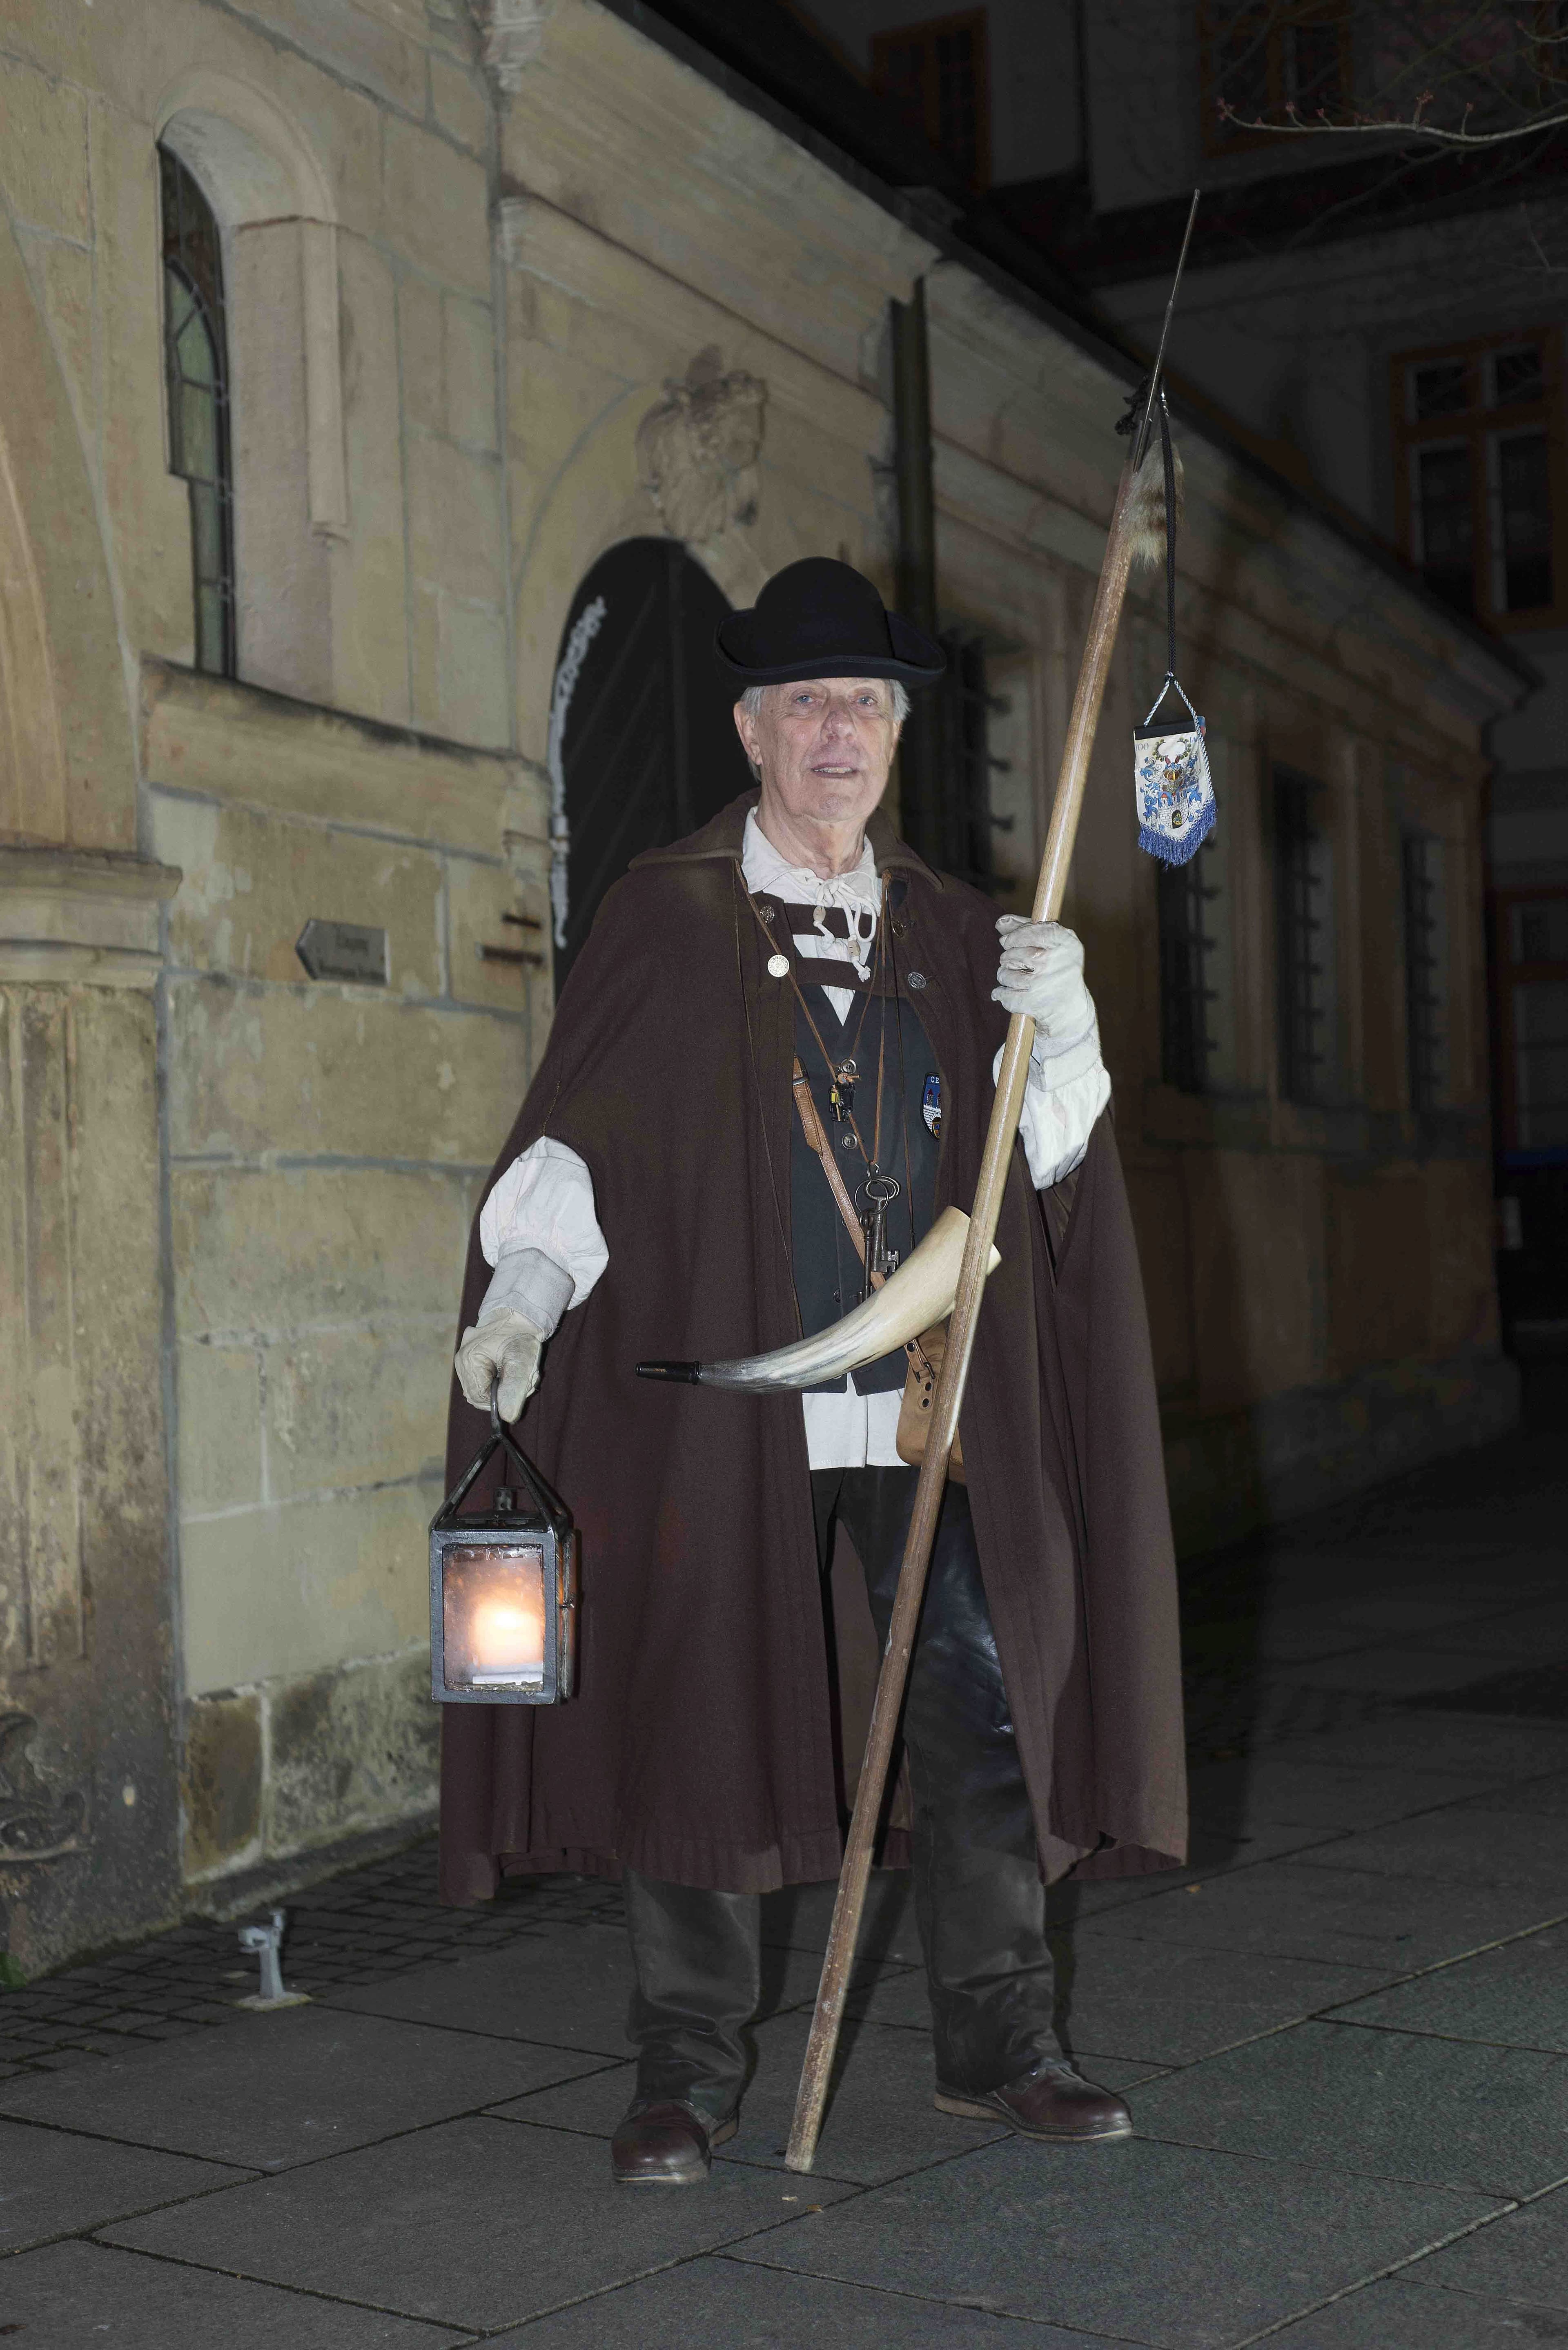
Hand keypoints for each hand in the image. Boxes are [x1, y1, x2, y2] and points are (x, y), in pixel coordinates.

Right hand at [454, 1306, 543, 1420]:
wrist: (520, 1314)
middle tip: (522, 1379)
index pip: (479, 1398)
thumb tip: (507, 1417)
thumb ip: (514, 1390)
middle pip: (478, 1395)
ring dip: (501, 1387)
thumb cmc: (521, 1336)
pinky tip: (508, 1369)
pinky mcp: (469, 1359)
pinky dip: (496, 1380)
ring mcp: (463, 1359)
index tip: (519, 1388)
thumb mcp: (522, 1362)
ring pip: (480, 1389)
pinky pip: (480, 1380)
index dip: (501, 1400)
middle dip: (502, 1393)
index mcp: (469, 1359)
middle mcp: (461, 1360)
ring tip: (517, 1371)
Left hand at [992, 917, 1094, 1058]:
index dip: (1016, 935)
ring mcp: (1044, 982)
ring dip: (1005, 976)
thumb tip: (1001, 922)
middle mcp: (1057, 961)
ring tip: (1016, 979)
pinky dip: (1000, 994)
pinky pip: (1003, 993)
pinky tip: (1005, 993)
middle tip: (1014, 963)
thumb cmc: (1058, 970)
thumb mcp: (1052, 946)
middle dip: (1008, 958)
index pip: (1033, 930)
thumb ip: (1026, 929)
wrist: (1071, 1009)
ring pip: (1006, 974)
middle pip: (1013, 952)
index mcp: (1067, 943)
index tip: (1009, 941)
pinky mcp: (1034, 1002)